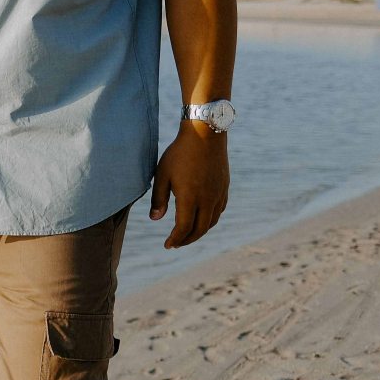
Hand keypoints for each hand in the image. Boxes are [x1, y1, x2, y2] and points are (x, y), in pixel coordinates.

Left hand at [149, 122, 228, 248]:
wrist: (205, 134)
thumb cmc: (179, 153)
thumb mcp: (162, 175)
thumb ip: (158, 199)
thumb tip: (155, 219)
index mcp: (190, 197)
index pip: (184, 228)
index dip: (175, 239)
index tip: (167, 245)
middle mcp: (207, 199)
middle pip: (199, 229)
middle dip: (187, 240)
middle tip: (175, 244)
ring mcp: (218, 194)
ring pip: (211, 222)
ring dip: (199, 232)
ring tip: (187, 235)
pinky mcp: (224, 188)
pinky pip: (219, 211)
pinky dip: (210, 220)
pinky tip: (202, 219)